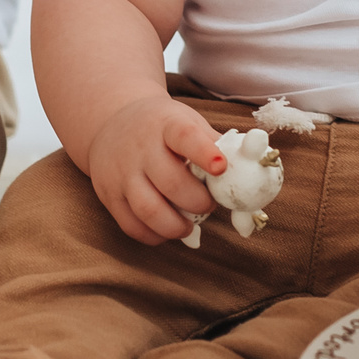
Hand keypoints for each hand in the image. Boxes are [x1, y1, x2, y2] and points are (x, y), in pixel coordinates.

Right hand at [83, 95, 226, 245]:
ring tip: (188, 225)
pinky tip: (167, 229)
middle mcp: (141, 148)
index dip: (204, 153)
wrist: (111, 122)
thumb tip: (250, 172)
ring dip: (176, 226)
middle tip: (208, 205)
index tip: (221, 167)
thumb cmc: (162, 128)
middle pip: (171, 183)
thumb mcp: (187, 122)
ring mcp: (122, 173)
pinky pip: (132, 225)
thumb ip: (215, 145)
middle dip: (198, 202)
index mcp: (166, 125)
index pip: (185, 137)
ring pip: (148, 210)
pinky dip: (154, 236)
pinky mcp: (109, 195)